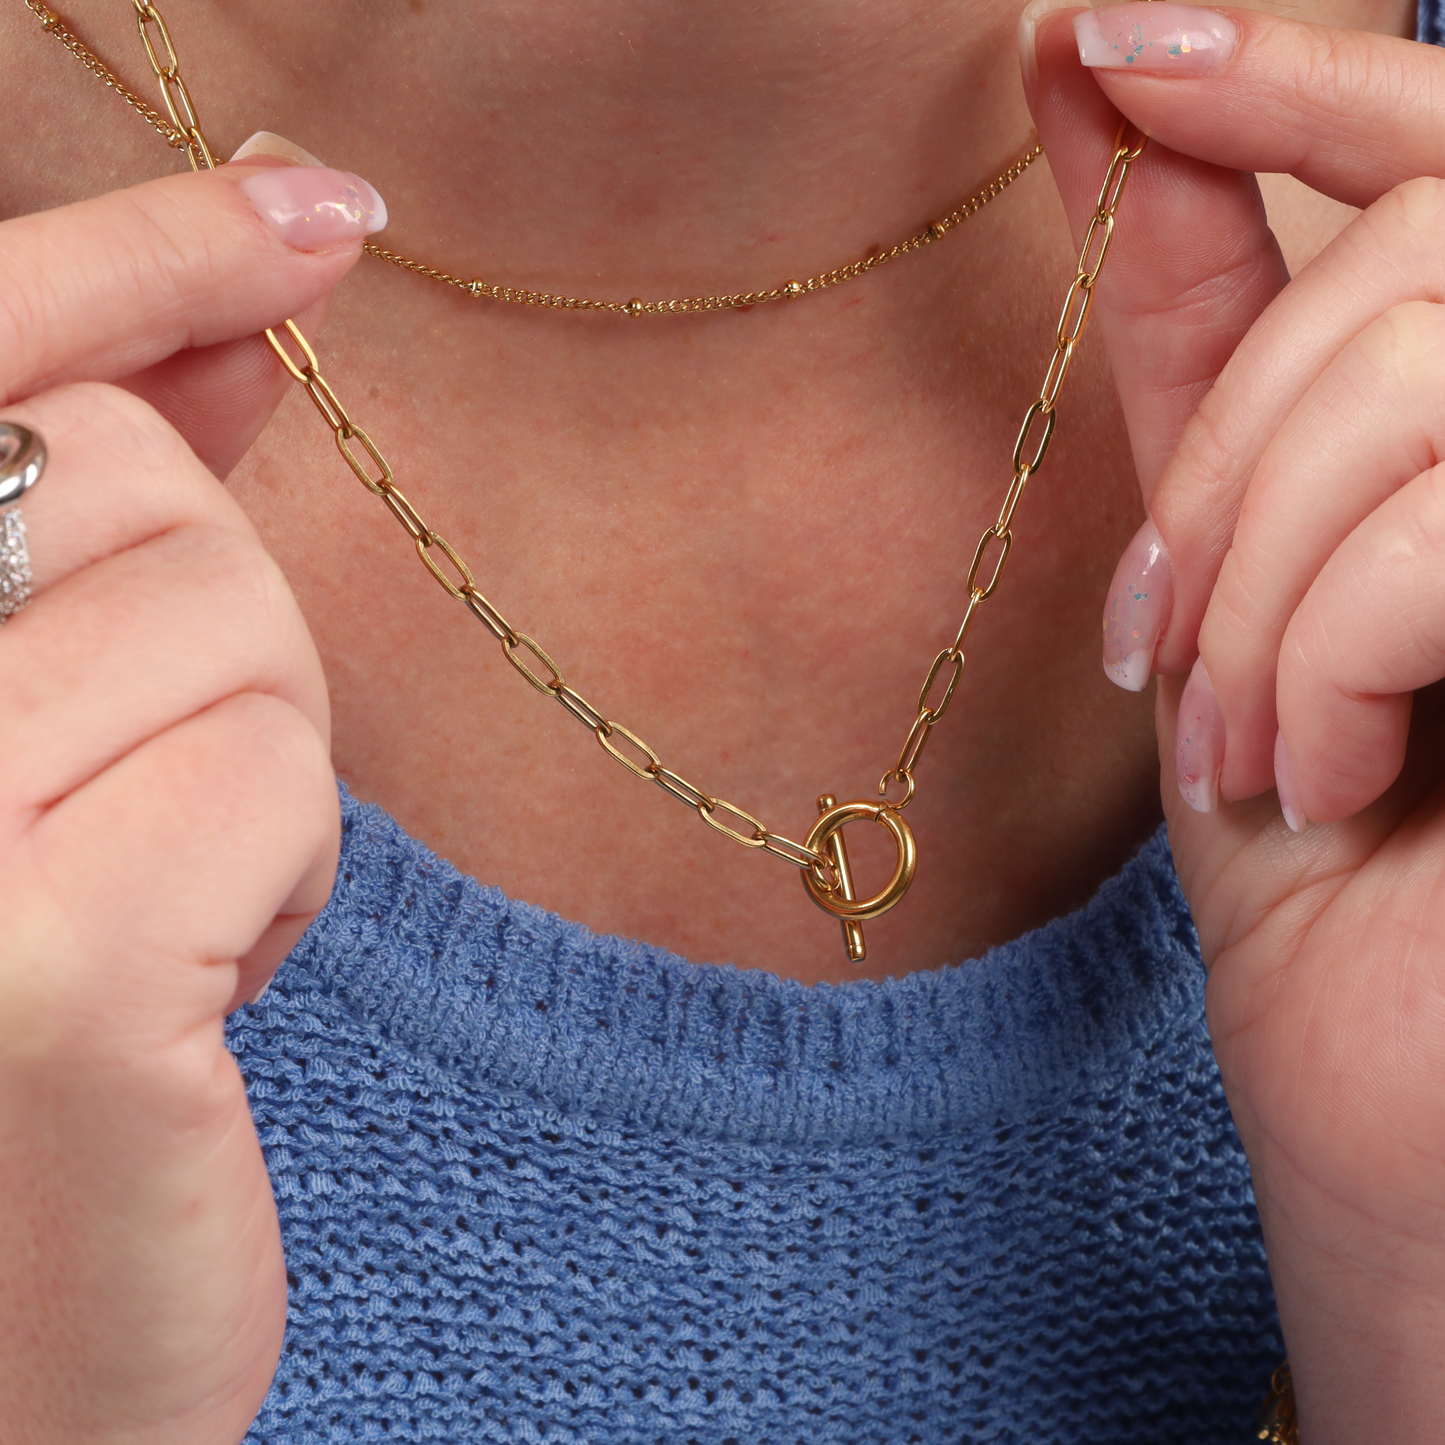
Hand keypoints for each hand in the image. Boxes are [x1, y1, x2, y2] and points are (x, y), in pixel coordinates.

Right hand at [0, 156, 376, 1442]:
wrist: (15, 1335)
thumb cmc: (43, 1029)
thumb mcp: (63, 747)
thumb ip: (116, 525)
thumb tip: (240, 327)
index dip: (132, 258)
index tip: (315, 201)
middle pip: (137, 495)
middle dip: (207, 639)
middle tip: (139, 808)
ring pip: (236, 625)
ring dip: (250, 769)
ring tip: (156, 908)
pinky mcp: (36, 973)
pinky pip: (273, 775)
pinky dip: (282, 874)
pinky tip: (198, 993)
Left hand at [1027, 5, 1444, 1437]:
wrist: (1403, 1118)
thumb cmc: (1328, 870)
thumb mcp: (1232, 588)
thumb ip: (1211, 363)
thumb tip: (1115, 111)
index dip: (1287, 69)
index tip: (1096, 39)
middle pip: (1417, 262)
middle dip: (1232, 444)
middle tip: (1149, 646)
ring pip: (1426, 377)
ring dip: (1264, 566)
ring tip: (1234, 738)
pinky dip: (1328, 639)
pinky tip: (1315, 770)